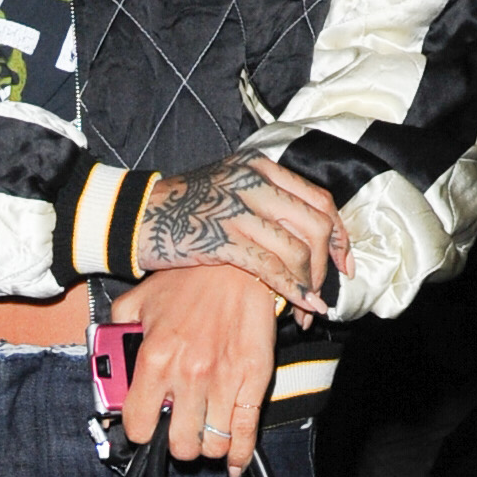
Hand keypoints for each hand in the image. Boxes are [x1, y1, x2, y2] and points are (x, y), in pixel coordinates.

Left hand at [113, 268, 279, 476]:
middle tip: (179, 430)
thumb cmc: (190, 280)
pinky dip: (239, 455)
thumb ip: (117, 329)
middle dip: (177, 443)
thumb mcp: (140, 300)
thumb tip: (107, 352)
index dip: (141, 431)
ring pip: (211, 444)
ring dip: (206, 446)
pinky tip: (233, 463)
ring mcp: (223, 380)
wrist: (239, 263)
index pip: (139, 425)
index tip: (147, 427)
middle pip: (179, 444)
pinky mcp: (253, 380)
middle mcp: (187, 374)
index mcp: (155, 358)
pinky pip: (246, 432)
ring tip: (204, 435)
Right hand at [135, 155, 340, 307]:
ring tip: (307, 308)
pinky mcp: (222, 238)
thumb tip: (301, 233)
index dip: (339, 235)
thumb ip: (264, 201)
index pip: (319, 199)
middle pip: (316, 224)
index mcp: (261, 168)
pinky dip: (292, 290)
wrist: (133, 215)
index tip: (344, 263)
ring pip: (298, 249)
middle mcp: (254, 182)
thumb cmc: (180, 209)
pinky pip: (271, 267)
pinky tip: (298, 307)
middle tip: (322, 292)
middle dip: (326, 265)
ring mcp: (238, 209)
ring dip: (309, 284)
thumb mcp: (227, 188)